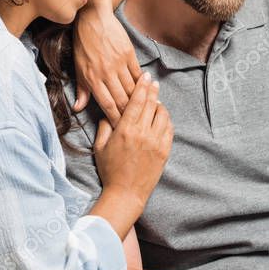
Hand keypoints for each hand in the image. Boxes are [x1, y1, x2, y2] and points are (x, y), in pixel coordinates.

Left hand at [72, 0, 141, 125]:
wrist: (93, 18)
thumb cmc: (83, 44)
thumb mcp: (78, 67)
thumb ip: (82, 89)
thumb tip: (78, 108)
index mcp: (92, 78)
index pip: (107, 105)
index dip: (116, 119)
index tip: (122, 129)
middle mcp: (106, 72)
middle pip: (122, 100)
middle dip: (131, 114)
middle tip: (138, 125)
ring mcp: (118, 63)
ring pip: (132, 88)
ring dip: (140, 101)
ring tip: (147, 111)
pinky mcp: (128, 54)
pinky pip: (138, 74)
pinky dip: (143, 85)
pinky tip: (148, 92)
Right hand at [92, 74, 172, 210]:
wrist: (126, 193)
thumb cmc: (110, 170)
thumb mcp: (100, 147)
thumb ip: (104, 126)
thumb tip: (108, 112)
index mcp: (125, 130)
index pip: (136, 101)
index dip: (142, 86)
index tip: (146, 76)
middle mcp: (142, 133)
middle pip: (151, 104)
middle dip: (153, 90)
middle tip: (153, 81)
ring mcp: (155, 142)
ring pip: (162, 115)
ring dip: (160, 106)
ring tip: (156, 102)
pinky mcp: (164, 151)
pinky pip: (169, 129)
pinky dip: (166, 120)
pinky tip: (161, 118)